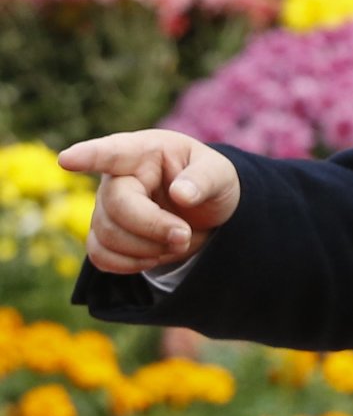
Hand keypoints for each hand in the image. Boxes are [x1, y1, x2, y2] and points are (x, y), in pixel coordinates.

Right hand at [58, 131, 240, 274]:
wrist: (204, 211)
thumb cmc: (210, 182)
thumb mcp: (221, 174)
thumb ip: (204, 179)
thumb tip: (181, 194)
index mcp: (145, 151)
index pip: (113, 151)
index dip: (89, 156)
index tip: (67, 159)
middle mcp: (118, 176)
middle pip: (116, 207)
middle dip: (153, 227)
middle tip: (184, 235)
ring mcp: (106, 206)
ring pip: (107, 235)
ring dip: (146, 249)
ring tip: (177, 242)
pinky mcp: (104, 233)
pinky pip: (99, 255)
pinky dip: (129, 264)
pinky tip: (154, 257)